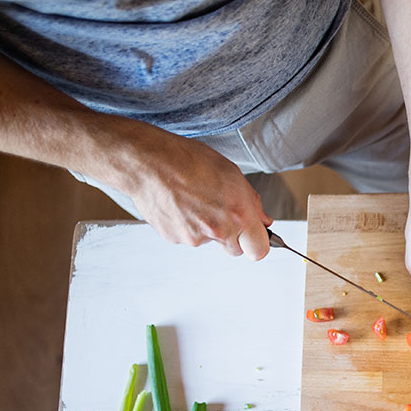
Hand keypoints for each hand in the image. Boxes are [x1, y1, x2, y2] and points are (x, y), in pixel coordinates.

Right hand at [121, 132, 272, 259]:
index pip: (259, 250)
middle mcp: (218, 230)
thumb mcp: (231, 173)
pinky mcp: (175, 238)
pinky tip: (181, 204)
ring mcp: (195, 237)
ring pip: (210, 241)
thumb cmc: (188, 160)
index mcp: (238, 214)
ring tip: (195, 199)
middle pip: (235, 250)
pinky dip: (187, 225)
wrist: (148, 162)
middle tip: (221, 211)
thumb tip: (263, 220)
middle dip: (233, 236)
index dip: (257, 243)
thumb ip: (251, 202)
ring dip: (207, 227)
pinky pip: (188, 237)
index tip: (254, 236)